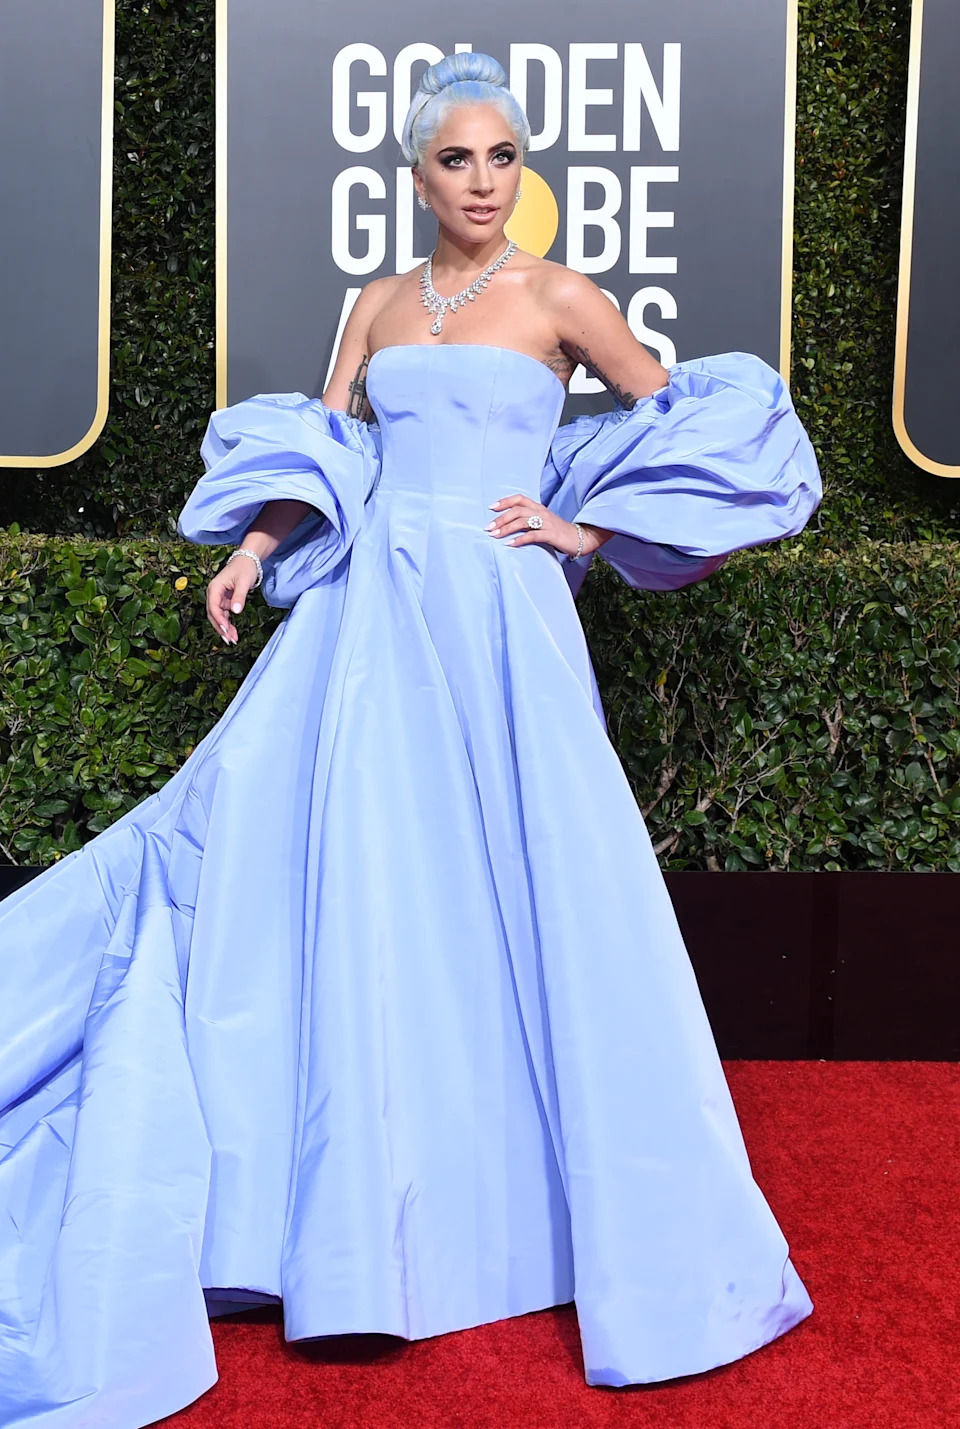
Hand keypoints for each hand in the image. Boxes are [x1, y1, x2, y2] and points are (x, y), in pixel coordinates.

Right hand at [205, 552, 258, 643]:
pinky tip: (233, 632)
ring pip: (218, 617)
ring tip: (233, 639)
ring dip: (225, 628)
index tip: (226, 629)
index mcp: (214, 588)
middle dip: (221, 628)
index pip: (213, 607)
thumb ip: (239, 597)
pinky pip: (224, 615)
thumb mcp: (243, 582)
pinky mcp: (225, 601)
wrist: (248, 560)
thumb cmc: (245, 568)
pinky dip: (228, 623)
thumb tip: (235, 611)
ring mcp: (219, 598)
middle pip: (213, 614)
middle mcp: (214, 594)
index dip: (219, 619)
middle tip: (229, 640)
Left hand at [485, 493, 608, 557]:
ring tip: (494, 536)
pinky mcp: (551, 534)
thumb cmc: (559, 532)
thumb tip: (510, 525)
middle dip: (501, 518)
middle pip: (518, 510)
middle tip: (488, 527)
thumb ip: (529, 521)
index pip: (519, 498)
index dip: (505, 501)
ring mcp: (547, 523)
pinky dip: (520, 539)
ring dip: (506, 528)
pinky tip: (509, 544)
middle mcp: (542, 512)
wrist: (581, 538)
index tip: (491, 507)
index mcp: (539, 507)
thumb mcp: (543, 523)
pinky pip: (533, 535)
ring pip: (523, 521)